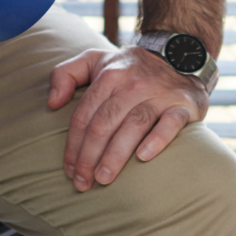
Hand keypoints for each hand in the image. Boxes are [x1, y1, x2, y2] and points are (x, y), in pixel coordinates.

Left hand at [47, 47, 210, 191]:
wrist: (180, 53)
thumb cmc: (130, 68)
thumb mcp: (95, 60)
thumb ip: (66, 74)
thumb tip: (52, 103)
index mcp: (109, 75)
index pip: (85, 115)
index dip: (73, 145)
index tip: (69, 170)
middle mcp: (133, 84)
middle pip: (105, 124)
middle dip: (89, 156)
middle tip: (82, 183)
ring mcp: (159, 94)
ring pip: (133, 125)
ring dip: (116, 155)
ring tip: (103, 179)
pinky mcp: (183, 104)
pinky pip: (170, 123)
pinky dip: (157, 140)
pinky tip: (143, 157)